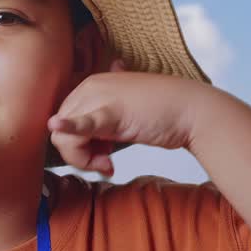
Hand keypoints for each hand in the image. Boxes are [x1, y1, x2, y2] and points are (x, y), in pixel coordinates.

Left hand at [47, 59, 203, 177]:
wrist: (192, 110)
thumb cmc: (161, 113)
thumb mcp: (124, 115)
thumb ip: (104, 124)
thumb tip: (98, 143)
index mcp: (90, 86)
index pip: (64, 122)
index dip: (78, 146)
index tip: (102, 156)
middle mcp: (90, 87)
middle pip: (61, 132)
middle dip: (79, 156)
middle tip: (105, 164)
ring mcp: (99, 97)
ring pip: (66, 139)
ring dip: (85, 160)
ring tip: (109, 164)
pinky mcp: (111, 113)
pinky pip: (81, 123)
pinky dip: (68, 128)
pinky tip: (57, 126)